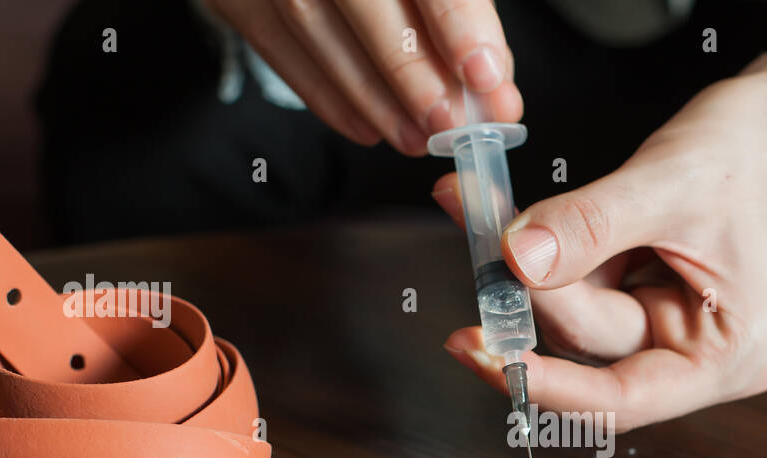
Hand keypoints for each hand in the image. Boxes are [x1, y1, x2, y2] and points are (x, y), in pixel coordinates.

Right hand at [203, 0, 522, 154]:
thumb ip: (461, 8)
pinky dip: (325, 94)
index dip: (454, 18)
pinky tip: (368, 126)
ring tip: (416, 137)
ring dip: (371, 95)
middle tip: (449, 121)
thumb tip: (492, 83)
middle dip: (409, 68)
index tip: (483, 72)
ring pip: (311, 24)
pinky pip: (274, 45)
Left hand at [437, 1, 766, 430]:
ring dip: (531, 264)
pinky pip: (588, 278)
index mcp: (727, 356)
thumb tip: (517, 262)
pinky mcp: (652, 287)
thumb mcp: (673, 184)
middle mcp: (701, 351)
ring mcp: (675, 319)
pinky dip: (550, 248)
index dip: (551, 385)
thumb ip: (591, 227)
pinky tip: (513, 220)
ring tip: (480, 209)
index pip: (625, 398)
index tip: (490, 358)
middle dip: (532, 288)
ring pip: (581, 306)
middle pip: (594, 341)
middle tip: (475, 233)